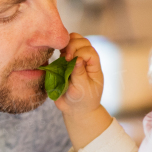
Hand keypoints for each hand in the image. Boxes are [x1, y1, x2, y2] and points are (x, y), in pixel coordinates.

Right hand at [52, 34, 112, 151]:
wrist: (76, 109)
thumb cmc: (83, 101)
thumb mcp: (83, 90)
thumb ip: (80, 74)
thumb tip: (77, 58)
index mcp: (94, 67)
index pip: (89, 51)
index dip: (79, 52)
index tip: (69, 61)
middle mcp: (86, 61)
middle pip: (82, 42)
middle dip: (72, 45)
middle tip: (65, 57)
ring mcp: (76, 60)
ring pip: (73, 42)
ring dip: (66, 45)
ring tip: (61, 55)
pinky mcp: (65, 63)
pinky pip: (63, 50)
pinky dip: (60, 49)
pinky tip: (57, 56)